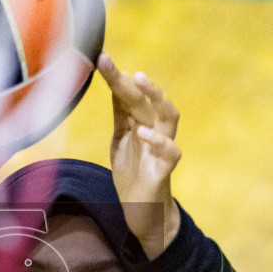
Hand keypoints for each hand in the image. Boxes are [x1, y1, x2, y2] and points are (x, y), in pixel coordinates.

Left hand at [99, 53, 182, 258]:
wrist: (143, 212)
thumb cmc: (133, 173)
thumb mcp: (121, 139)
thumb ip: (121, 115)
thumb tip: (115, 83)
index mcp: (141, 122)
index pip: (130, 95)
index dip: (116, 77)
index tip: (101, 58)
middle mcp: (155, 131)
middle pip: (148, 100)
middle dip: (134, 81)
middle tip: (117, 64)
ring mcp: (162, 150)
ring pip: (169, 117)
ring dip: (156, 97)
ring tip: (140, 81)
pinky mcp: (164, 171)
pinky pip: (171, 152)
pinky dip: (158, 141)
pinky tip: (142, 133)